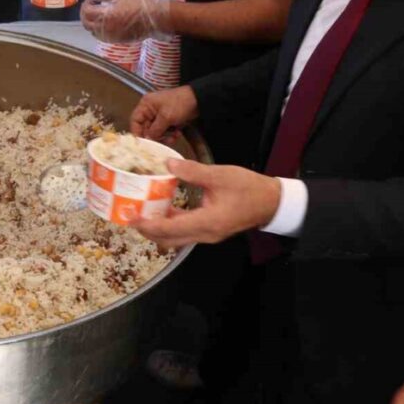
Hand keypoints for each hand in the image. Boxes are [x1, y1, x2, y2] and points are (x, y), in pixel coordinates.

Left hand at [80, 0, 172, 42]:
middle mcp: (106, 28)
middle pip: (85, 22)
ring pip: (91, 31)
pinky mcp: (114, 41)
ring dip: (90, 21)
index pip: (87, 11)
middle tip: (92, 5)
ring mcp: (109, 36)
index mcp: (106, 15)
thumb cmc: (137, 3)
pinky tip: (104, 21)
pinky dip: (97, 29)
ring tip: (98, 12)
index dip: (87, 3)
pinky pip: (99, 36)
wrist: (153, 18)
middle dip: (85, 13)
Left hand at [129, 160, 280, 247]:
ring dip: (158, 228)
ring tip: (142, 213)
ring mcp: (208, 235)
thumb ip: (193, 171)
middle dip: (148, 230)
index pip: (171, 229)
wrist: (272, 202)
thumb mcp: (220, 175)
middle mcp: (205, 234)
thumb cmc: (249, 189)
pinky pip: (185, 232)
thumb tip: (168, 164)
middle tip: (131, 216)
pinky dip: (171, 224)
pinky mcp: (210, 230)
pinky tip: (162, 209)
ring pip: (176, 238)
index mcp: (207, 222)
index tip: (132, 218)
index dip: (149, 225)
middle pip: (169, 239)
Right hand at [131, 86, 198, 141]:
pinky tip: (177, 133)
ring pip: (155, 132)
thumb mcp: (166, 117)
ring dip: (164, 137)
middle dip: (155, 136)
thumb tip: (147, 140)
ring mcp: (159, 115)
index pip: (135, 121)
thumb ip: (155, 130)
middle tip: (162, 142)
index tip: (142, 144)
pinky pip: (164, 131)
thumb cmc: (180, 103)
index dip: (137, 132)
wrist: (199, 100)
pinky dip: (170, 135)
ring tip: (173, 137)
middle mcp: (150, 110)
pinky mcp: (167, 120)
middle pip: (146, 128)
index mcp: (146, 105)